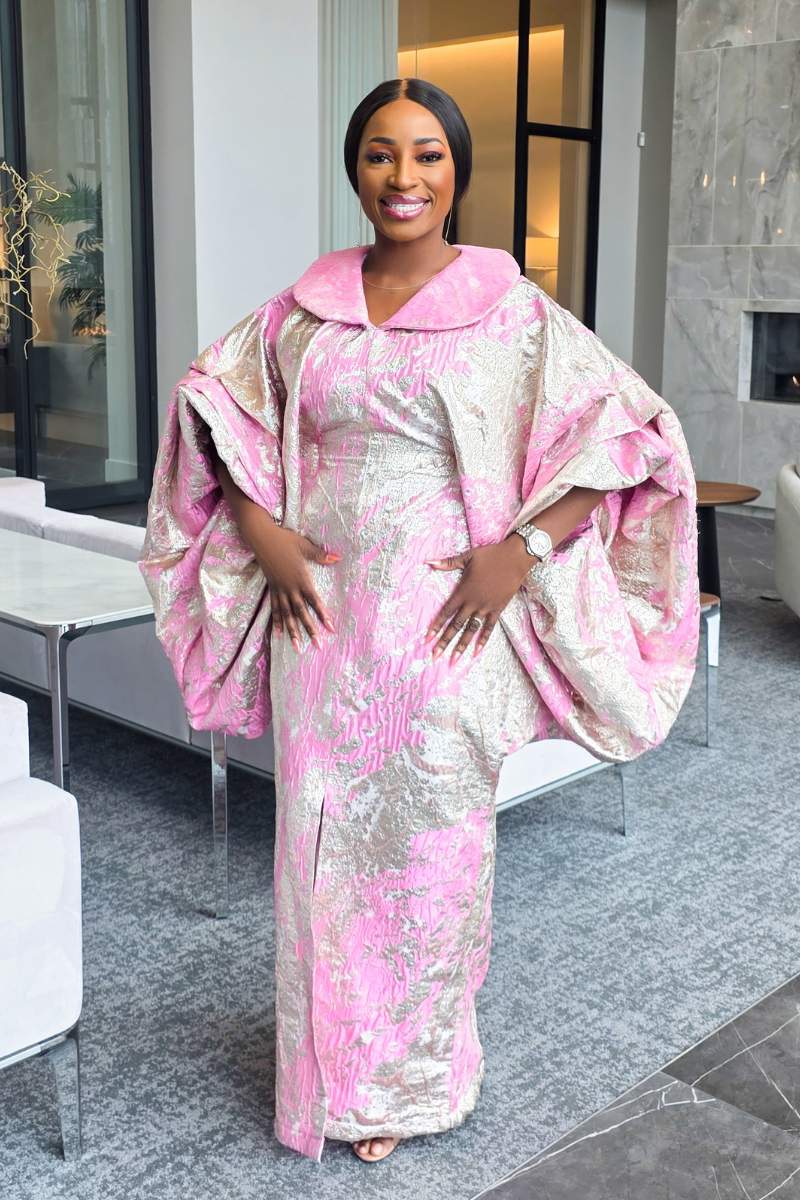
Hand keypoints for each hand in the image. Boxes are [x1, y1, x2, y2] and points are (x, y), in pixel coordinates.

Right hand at [238, 506, 338, 652]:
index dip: (322, 614)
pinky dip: (277, 622)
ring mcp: (279, 590)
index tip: (330, 628)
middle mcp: (290, 588)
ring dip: (293, 631)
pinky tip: (279, 634)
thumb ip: (320, 555)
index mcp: (300, 578)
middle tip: (318, 646)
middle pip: (301, 613)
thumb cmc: (285, 540)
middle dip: (310, 629)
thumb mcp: (304, 545)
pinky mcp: (272, 589)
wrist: (261, 537)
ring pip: (287, 615)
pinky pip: (274, 609)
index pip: (314, 600)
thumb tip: (337, 557)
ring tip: (297, 647)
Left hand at [423, 536, 532, 662]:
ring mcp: (486, 607)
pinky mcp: (498, 609)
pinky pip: (489, 628)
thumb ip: (447, 562)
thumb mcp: (467, 557)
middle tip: (435, 656)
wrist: (515, 558)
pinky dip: (482, 640)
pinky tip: (476, 652)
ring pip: (471, 630)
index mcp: (463, 591)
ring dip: (461, 645)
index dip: (436, 626)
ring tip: (453, 660)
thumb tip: (428, 561)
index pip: (446, 612)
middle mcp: (473, 603)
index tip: (427, 639)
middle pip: (456, 626)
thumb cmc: (490, 555)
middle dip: (444, 642)